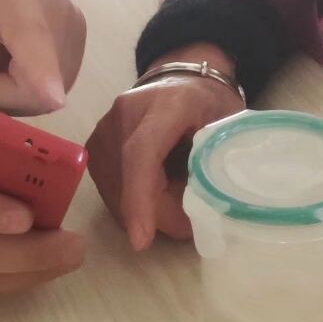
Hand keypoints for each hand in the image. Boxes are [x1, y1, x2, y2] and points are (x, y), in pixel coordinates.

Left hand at [0, 0, 85, 114]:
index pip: (34, 41)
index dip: (41, 78)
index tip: (44, 102)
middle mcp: (57, 6)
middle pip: (39, 85)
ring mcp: (73, 22)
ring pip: (48, 91)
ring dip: (11, 91)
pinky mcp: (77, 34)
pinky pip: (55, 83)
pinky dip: (26, 83)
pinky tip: (6, 58)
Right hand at [87, 44, 245, 249]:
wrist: (183, 81)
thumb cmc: (211, 107)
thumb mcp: (228, 132)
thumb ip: (216, 167)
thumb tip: (202, 216)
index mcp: (166, 103)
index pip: (142, 152)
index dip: (141, 197)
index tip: (142, 240)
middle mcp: (125, 112)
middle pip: (127, 180)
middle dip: (156, 215)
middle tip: (190, 222)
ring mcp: (104, 128)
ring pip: (115, 190)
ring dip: (144, 209)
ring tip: (177, 195)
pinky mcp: (94, 146)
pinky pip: (109, 188)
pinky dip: (132, 202)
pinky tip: (157, 192)